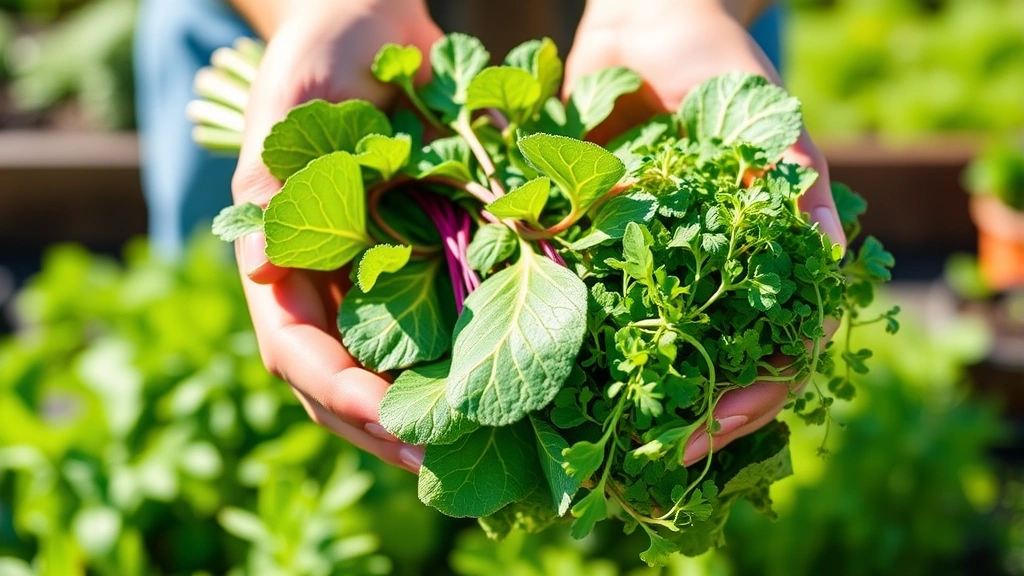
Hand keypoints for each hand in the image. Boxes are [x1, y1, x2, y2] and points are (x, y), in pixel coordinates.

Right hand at [230, 0, 440, 472]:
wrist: (375, 14)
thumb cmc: (328, 40)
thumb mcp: (297, 94)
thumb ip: (273, 173)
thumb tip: (259, 275)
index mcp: (278, 250)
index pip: (292, 344)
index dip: (333, 389)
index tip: (388, 418)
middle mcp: (325, 277)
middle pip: (337, 379)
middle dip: (382, 425)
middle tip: (438, 463)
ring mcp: (372, 274)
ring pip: (388, 367)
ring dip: (423, 412)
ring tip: (476, 449)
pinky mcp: (421, 260)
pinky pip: (438, 325)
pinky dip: (462, 363)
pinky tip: (503, 387)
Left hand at [565, 0, 845, 464]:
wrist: (642, 20)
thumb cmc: (717, 60)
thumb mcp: (766, 117)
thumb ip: (798, 181)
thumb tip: (836, 257)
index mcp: (765, 259)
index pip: (778, 353)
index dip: (752, 401)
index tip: (710, 430)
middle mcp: (715, 273)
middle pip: (716, 372)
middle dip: (690, 420)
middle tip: (646, 458)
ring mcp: (659, 266)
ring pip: (655, 355)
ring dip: (634, 404)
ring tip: (596, 444)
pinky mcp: (604, 248)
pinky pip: (594, 308)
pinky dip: (580, 349)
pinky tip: (554, 382)